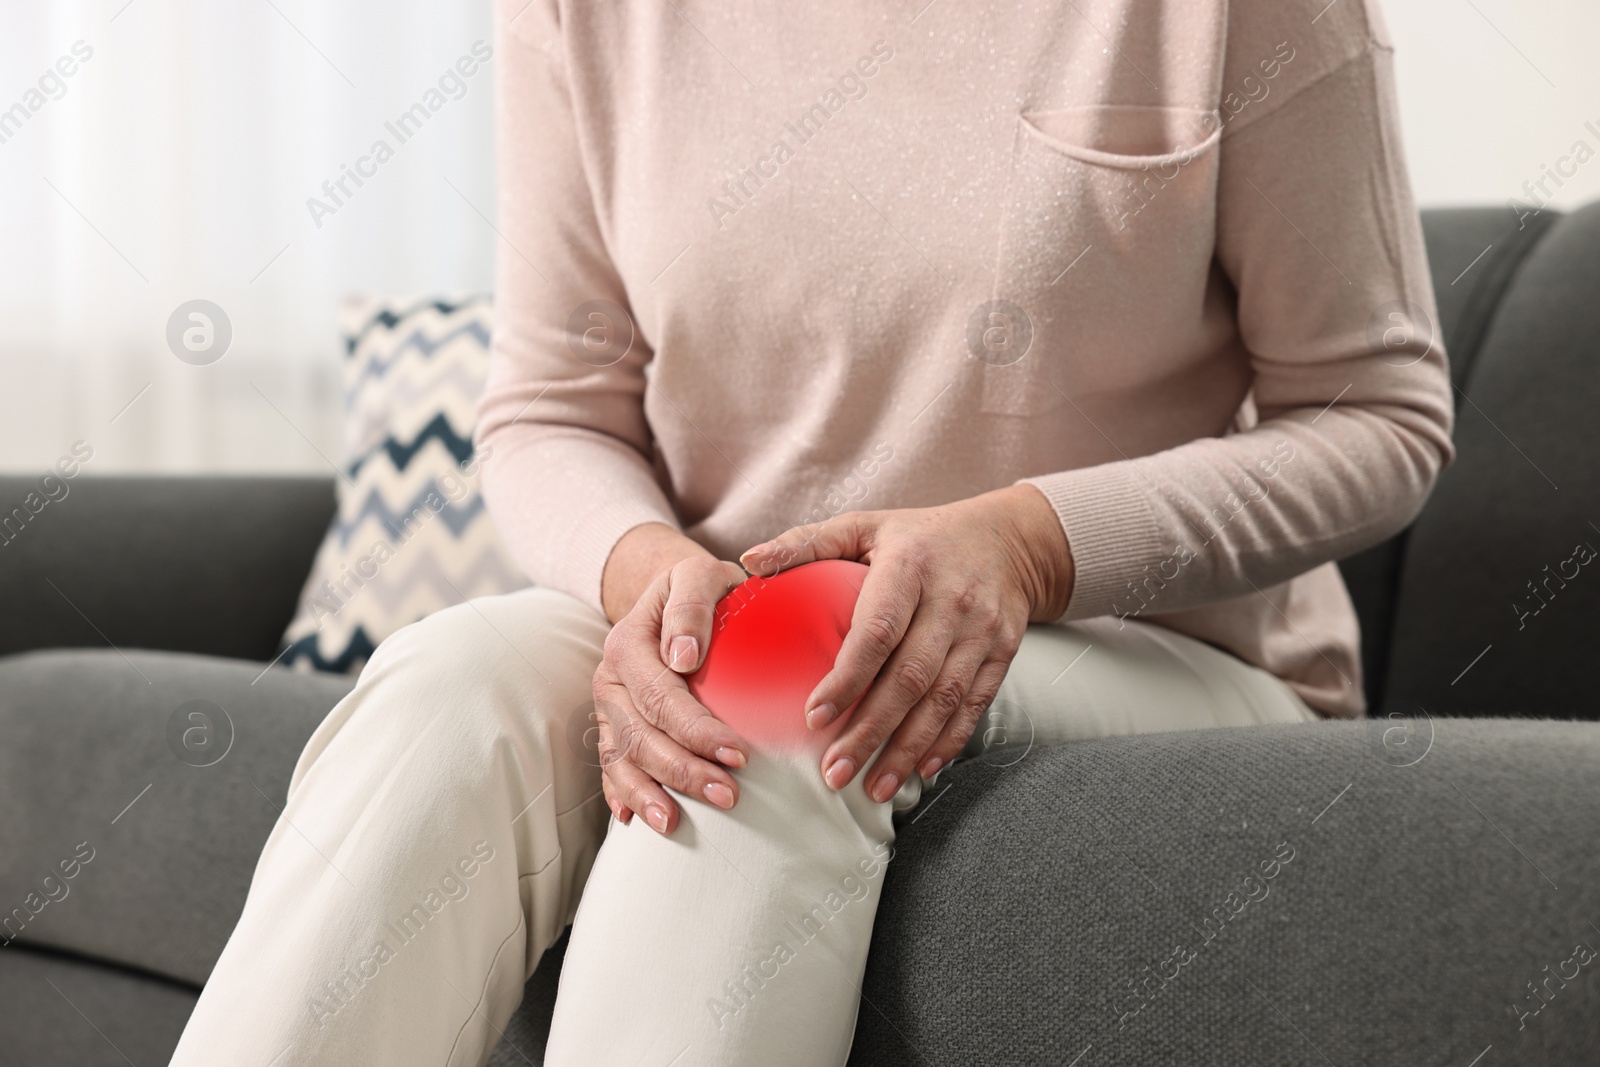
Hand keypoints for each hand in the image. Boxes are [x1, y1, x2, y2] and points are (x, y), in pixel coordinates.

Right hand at [592, 527, 749, 833]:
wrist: (671, 592)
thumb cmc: (700, 587)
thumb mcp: (699, 575)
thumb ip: (690, 607)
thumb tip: (683, 657)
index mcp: (628, 645)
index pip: (662, 697)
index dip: (698, 731)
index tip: (740, 754)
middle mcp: (610, 680)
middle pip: (641, 736)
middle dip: (683, 771)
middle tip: (729, 795)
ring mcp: (607, 707)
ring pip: (622, 758)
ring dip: (649, 793)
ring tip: (677, 824)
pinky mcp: (612, 726)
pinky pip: (609, 766)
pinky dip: (620, 794)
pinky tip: (632, 821)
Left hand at [738, 484, 1072, 802]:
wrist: (1008, 539)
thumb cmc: (919, 536)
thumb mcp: (864, 525)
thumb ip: (806, 543)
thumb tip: (748, 562)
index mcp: (910, 565)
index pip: (878, 630)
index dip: (847, 679)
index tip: (814, 718)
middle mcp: (951, 599)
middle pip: (910, 677)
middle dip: (871, 732)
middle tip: (835, 773)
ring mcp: (982, 629)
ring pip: (944, 700)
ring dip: (907, 749)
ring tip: (872, 787)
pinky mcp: (1002, 652)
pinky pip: (975, 704)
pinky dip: (949, 742)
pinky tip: (921, 769)